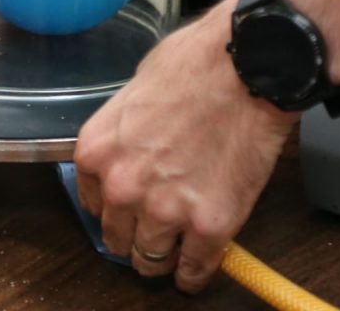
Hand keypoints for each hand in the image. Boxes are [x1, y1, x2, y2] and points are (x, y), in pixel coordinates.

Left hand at [73, 2, 297, 291]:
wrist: (245, 70)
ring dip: (162, 258)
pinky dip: (196, 273)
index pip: (93, 204)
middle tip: (153, 231)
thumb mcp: (132, 94)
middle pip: (117, 237)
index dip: (114, 208)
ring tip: (175, 251)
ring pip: (150, 260)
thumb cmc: (193, 67)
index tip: (128, 211)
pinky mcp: (209, 225)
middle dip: (135, 235)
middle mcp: (122, 186)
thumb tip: (130, 152)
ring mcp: (164, 209)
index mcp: (96, 151)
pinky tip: (198, 268)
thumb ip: (123, 134)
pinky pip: (195, 269)